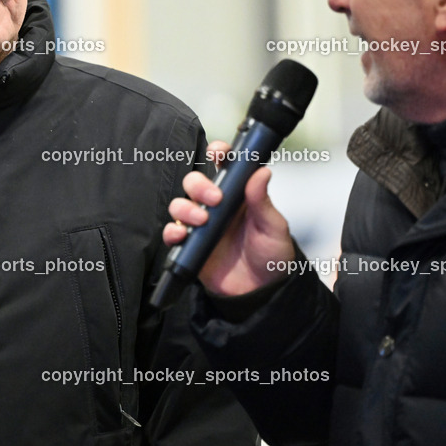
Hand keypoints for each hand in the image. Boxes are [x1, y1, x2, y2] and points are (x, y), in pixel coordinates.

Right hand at [163, 140, 294, 296]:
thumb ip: (263, 201)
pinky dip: (172, 231)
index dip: (217, 154)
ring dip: (185, 207)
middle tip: (214, 198)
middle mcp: (216, 207)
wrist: (261, 292)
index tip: (218, 153)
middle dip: (199, 184)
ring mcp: (201, 225)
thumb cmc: (271, 255)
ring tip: (201, 220)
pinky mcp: (190, 246)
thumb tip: (261, 172)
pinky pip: (172, 233)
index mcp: (237, 195)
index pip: (223, 166)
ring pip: (179, 204)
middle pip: (194, 182)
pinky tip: (183, 235)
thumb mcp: (274, 227)